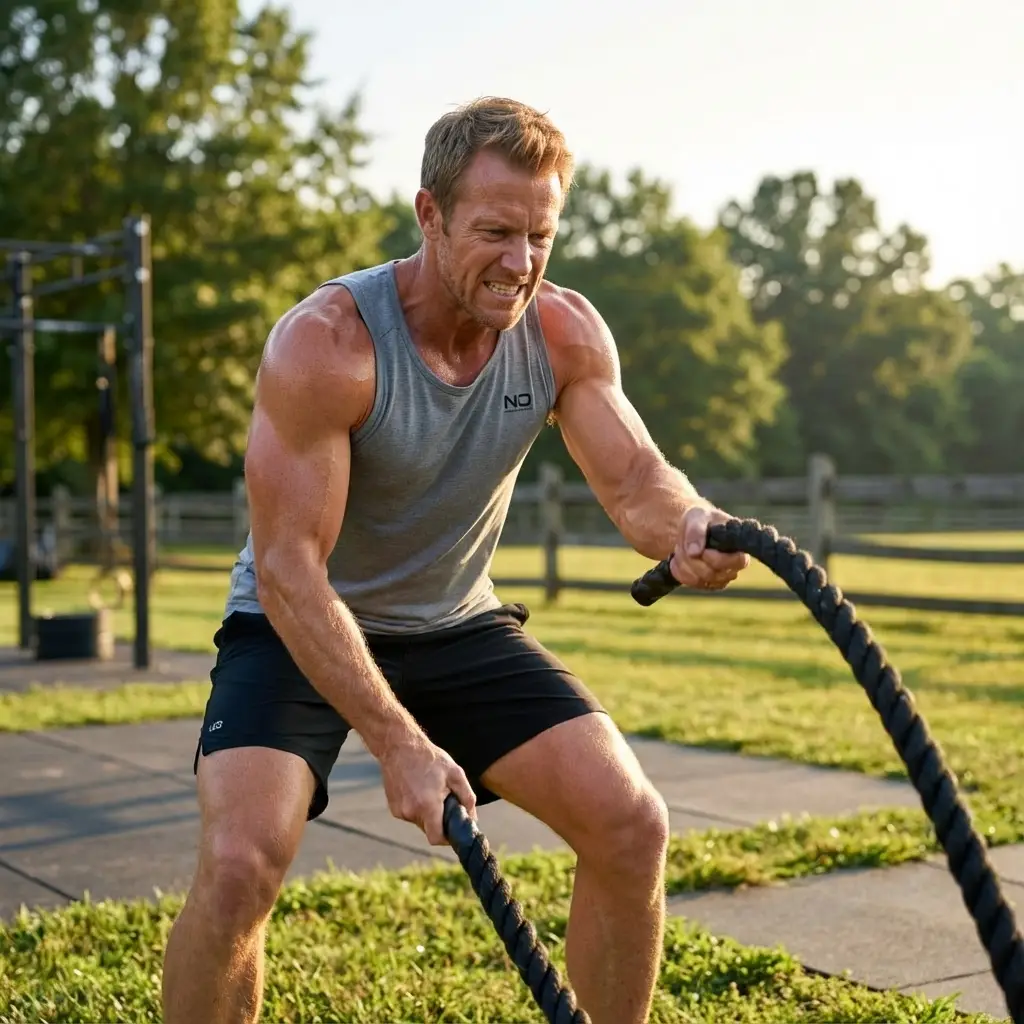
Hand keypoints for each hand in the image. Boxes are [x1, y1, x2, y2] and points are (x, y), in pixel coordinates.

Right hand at [378, 729, 476, 845]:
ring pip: (419, 822)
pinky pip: (410, 814)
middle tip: (445, 802)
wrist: (399, 746)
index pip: (437, 838)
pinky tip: (418, 789)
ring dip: (428, 813)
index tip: (454, 830)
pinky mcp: (393, 807)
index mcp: (427, 805)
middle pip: (429, 830)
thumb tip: (472, 818)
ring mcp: (399, 810)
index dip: (447, 838)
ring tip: (430, 791)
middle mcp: (411, 811)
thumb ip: (467, 797)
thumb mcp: (455, 773)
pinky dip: (417, 807)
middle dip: (439, 821)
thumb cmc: (429, 758)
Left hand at [669, 503, 748, 590]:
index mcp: (739, 546)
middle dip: (692, 559)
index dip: (718, 559)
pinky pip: (690, 582)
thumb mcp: (697, 517)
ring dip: (684, 563)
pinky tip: (679, 557)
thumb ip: (697, 531)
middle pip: (713, 574)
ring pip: (699, 580)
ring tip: (681, 547)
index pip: (738, 562)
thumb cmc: (700, 519)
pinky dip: (680, 569)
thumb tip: (694, 552)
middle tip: (684, 543)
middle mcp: (734, 566)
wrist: (691, 529)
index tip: (703, 550)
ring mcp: (721, 577)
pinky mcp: (707, 584)